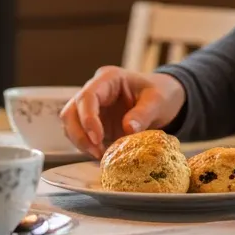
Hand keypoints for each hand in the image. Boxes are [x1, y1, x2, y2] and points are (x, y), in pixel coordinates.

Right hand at [60, 67, 186, 158]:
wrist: (163, 98)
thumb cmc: (160, 93)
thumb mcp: (157, 101)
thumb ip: (143, 114)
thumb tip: (128, 129)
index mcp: (108, 79)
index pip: (87, 96)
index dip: (88, 118)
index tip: (98, 138)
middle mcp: (95, 91)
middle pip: (71, 111)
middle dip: (79, 134)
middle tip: (96, 152)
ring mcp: (92, 107)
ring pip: (70, 124)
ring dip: (80, 142)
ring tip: (100, 156)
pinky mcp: (94, 122)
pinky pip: (80, 134)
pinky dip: (86, 147)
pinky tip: (101, 155)